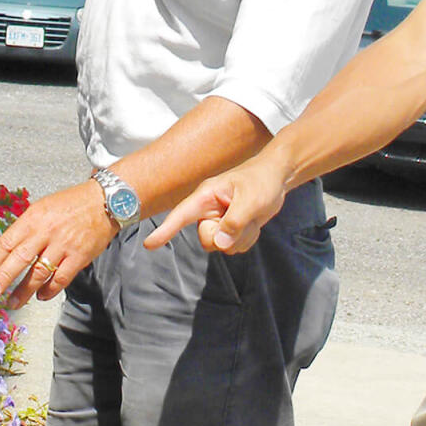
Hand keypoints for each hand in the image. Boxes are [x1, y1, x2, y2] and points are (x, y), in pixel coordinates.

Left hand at [0, 181, 117, 308]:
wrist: (105, 201)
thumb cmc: (70, 205)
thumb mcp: (42, 208)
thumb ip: (25, 229)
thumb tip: (7, 254)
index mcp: (32, 218)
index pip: (6, 243)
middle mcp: (46, 231)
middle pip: (19, 259)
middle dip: (2, 278)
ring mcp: (63, 245)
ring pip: (39, 273)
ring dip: (23, 291)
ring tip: (12, 303)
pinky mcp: (80, 256)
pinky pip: (61, 278)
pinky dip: (49, 290)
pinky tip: (40, 296)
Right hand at [146, 158, 287, 253]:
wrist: (276, 178)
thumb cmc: (262, 181)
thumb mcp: (251, 200)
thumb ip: (235, 222)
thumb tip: (220, 243)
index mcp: (205, 196)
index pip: (180, 215)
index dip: (165, 230)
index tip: (148, 244)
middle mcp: (208, 210)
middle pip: (207, 239)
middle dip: (227, 236)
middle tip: (244, 218)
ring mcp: (218, 220)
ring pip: (222, 245)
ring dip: (241, 237)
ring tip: (251, 216)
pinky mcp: (229, 228)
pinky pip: (233, 246)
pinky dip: (247, 239)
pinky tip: (252, 223)